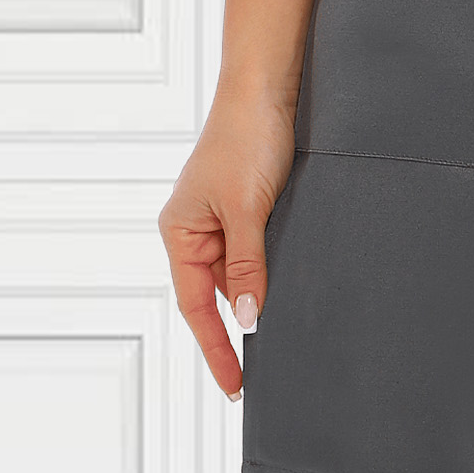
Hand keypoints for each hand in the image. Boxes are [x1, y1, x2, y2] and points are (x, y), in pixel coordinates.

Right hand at [158, 88, 295, 399]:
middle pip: (217, 296)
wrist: (269, 85)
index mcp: (180, 233)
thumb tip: (249, 320)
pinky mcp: (250, 207)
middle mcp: (197, 231)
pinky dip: (272, 269)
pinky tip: (293, 284)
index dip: (217, 349)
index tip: (235, 386)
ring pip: (242, 275)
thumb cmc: (247, 138)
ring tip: (286, 333)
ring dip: (261, 296)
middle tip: (267, 373)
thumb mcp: (247, 209)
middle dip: (240, 329)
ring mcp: (224, 220)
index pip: (197, 307)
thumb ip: (247, 266)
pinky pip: (258, 252)